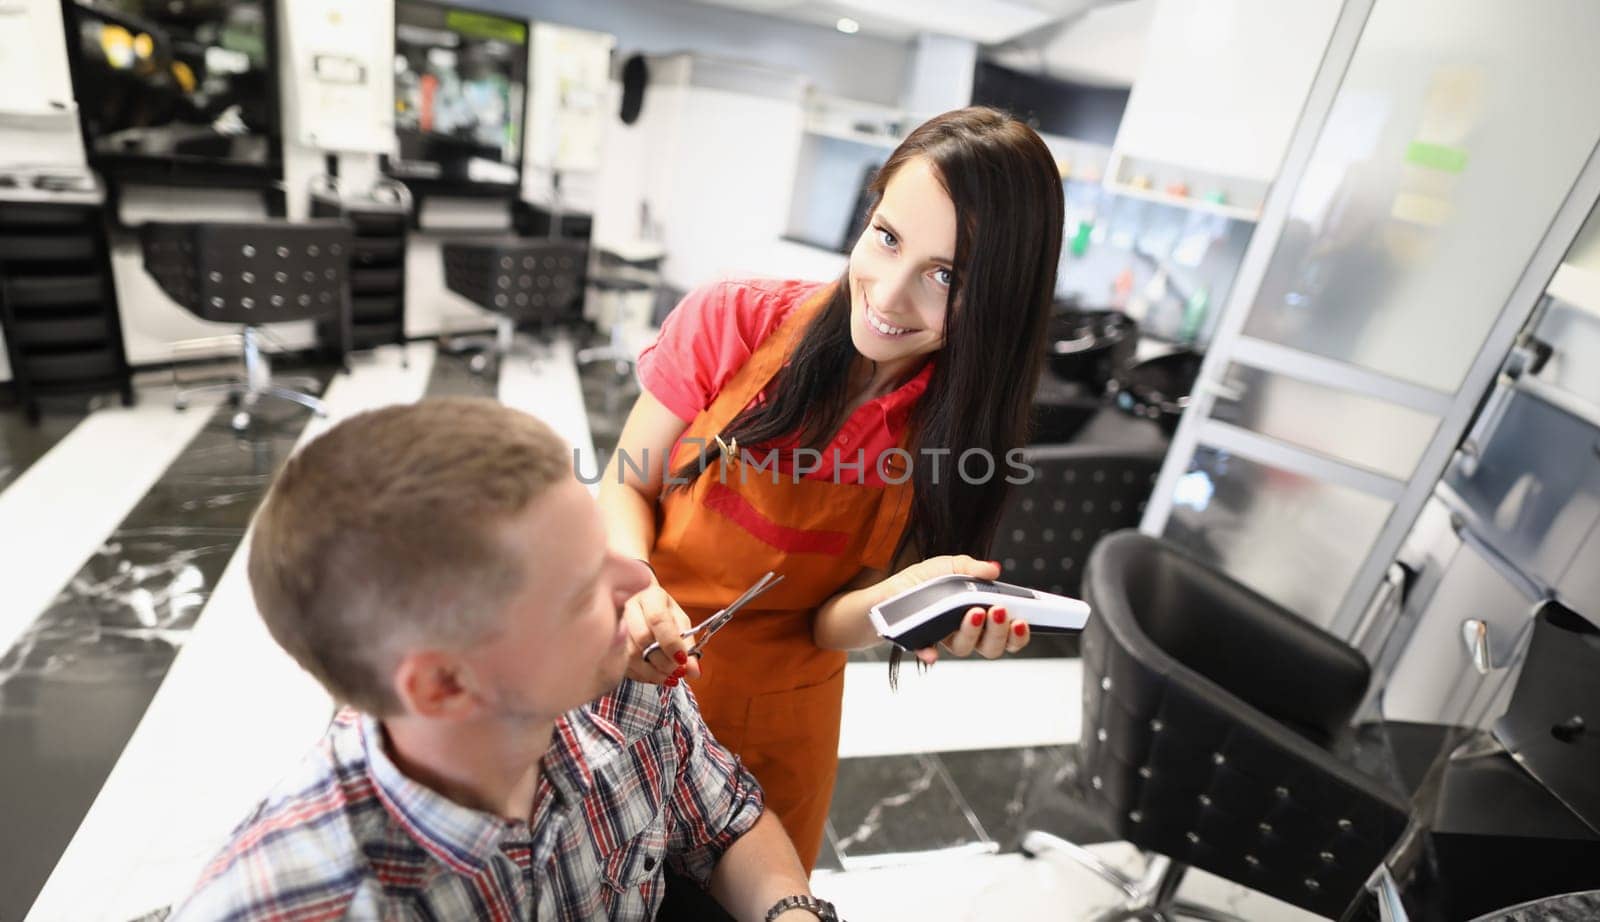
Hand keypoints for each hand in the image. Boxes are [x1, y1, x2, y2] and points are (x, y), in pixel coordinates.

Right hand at [622, 583, 702, 684]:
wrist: (641, 605)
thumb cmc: (663, 612)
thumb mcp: (680, 622)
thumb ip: (688, 645)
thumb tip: (695, 671)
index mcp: (651, 596)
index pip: (658, 619)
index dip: (671, 643)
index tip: (682, 660)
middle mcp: (630, 608)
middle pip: (642, 638)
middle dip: (663, 660)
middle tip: (677, 671)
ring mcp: (615, 624)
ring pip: (631, 655)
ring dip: (653, 672)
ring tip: (669, 677)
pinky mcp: (609, 643)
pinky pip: (624, 665)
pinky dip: (642, 676)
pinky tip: (655, 676)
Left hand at [877, 556, 1030, 665]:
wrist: (889, 593)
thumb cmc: (923, 581)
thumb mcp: (948, 566)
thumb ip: (971, 567)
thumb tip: (993, 569)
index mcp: (980, 615)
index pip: (1008, 631)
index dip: (1019, 632)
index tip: (1023, 620)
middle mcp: (967, 632)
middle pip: (992, 646)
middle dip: (1000, 632)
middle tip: (999, 612)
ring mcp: (945, 639)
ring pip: (967, 649)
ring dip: (973, 633)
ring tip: (973, 612)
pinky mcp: (922, 644)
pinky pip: (929, 652)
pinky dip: (930, 652)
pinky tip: (932, 650)